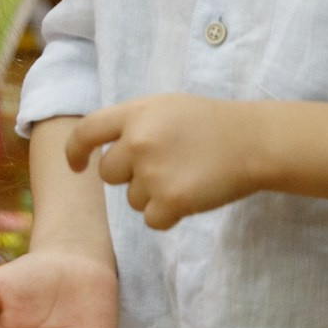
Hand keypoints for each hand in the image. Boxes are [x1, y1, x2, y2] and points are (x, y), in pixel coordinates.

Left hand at [69, 94, 274, 229]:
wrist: (252, 141)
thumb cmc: (210, 124)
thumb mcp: (165, 107)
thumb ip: (132, 123)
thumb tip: (102, 147)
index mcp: (134, 113)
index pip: (86, 131)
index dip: (75, 151)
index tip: (77, 165)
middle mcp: (137, 141)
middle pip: (108, 173)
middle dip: (129, 176)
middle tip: (164, 166)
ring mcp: (153, 172)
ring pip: (132, 199)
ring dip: (153, 195)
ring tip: (185, 175)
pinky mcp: (171, 200)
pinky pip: (151, 220)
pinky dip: (168, 215)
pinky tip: (191, 196)